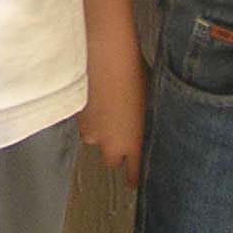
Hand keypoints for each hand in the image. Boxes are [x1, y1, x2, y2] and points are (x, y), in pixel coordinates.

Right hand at [80, 21, 147, 186]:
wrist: (104, 55)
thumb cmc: (134, 74)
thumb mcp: (154, 100)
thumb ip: (151, 122)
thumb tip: (156, 125)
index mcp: (135, 145)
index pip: (135, 175)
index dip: (136, 177)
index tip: (137, 177)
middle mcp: (111, 144)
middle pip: (113, 161)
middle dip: (117, 152)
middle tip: (124, 135)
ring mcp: (91, 131)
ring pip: (95, 140)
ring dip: (102, 132)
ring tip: (110, 110)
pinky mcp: (76, 116)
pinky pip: (84, 123)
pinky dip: (90, 116)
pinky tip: (98, 99)